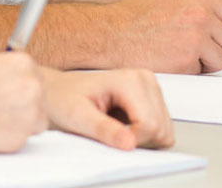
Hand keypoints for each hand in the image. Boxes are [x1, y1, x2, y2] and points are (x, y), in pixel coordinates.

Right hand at [0, 51, 46, 151]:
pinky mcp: (17, 142)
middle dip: (20, 101)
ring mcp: (27, 116)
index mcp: (21, 62)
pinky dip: (7, 137)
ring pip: (35, 120)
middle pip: (37, 96)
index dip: (16, 82)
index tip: (4, 88)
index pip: (31, 73)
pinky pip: (20, 139)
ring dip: (19, 120)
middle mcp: (31, 87)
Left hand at [41, 68, 173, 149]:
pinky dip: (144, 136)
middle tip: (110, 134)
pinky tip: (123, 126)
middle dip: (138, 141)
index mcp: (130, 80)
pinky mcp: (152, 97)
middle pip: (161, 129)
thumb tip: (129, 143)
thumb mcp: (78, 116)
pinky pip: (161, 129)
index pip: (150, 125)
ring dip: (142, 139)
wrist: (57, 90)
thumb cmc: (63, 99)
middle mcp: (145, 79)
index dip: (132, 141)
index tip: (110, 139)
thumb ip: (104, 130)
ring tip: (115, 128)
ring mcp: (150, 87)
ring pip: (164, 131)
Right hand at [107, 0, 221, 73]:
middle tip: (196, 52)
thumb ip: (196, 12)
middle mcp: (201, 16)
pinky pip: (200, 74)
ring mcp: (195, 39)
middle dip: (216, 51)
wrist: (107, 33)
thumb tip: (217, 28)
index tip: (219, 38)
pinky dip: (187, 73)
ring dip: (204, 64)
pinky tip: (167, 62)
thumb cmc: (132, 20)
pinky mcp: (186, 62)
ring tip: (179, 57)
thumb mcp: (169, 2)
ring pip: (220, 62)